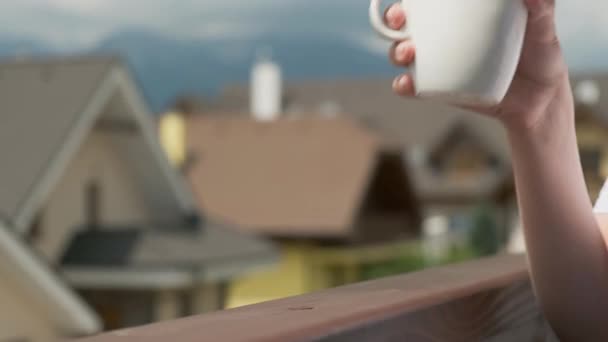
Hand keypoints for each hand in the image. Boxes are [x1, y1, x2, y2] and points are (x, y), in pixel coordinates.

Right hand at [386, 0, 571, 131]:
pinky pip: (415, 87)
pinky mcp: (440, 90)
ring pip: (405, 54)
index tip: (409, 2)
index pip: (429, 4)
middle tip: (400, 21)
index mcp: (462, 15)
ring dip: (397, 51)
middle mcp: (444, 38)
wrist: (539, 99)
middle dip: (393, 20)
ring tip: (409, 54)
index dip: (410, 2)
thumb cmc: (540, 55)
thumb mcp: (544, 27)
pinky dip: (404, 85)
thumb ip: (541, 7)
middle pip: (406, 25)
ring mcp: (439, 64)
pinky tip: (407, 84)